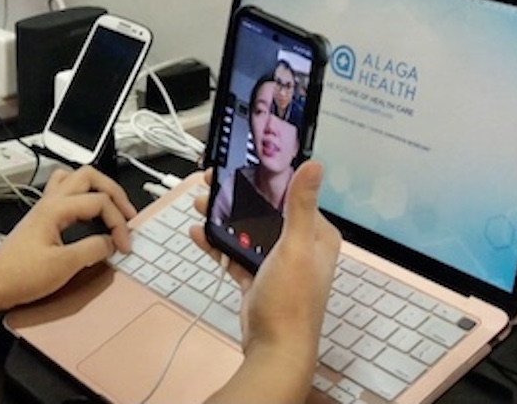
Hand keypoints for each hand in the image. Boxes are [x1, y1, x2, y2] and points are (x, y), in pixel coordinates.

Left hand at [0, 166, 136, 309]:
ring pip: (74, 180)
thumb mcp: (64, 266)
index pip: (100, 202)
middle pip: (89, 176)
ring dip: (96, 189)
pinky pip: (65, 195)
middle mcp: (50, 202)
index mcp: (56, 208)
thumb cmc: (19, 276)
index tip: (124, 246)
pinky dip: (83, 199)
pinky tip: (89, 216)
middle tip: (128, 214)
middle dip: (113, 192)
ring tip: (111, 208)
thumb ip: (93, 250)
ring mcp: (45, 208)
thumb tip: (111, 243)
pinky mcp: (42, 219)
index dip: (118, 223)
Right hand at [189, 161, 340, 396]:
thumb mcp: (296, 247)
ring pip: (248, 232)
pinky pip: (236, 254)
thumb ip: (301, 205)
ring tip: (199, 206)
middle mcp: (301, 247)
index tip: (239, 165)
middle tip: (210, 184)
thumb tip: (315, 165)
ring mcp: (278, 265)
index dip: (264, 179)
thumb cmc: (291, 301)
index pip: (291, 196)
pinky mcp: (258, 280)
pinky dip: (218, 244)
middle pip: (265, 212)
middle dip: (237, 198)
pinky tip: (199, 234)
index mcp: (317, 236)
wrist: (275, 350)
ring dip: (223, 219)